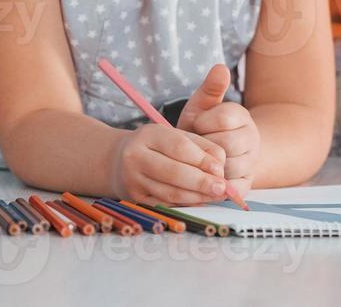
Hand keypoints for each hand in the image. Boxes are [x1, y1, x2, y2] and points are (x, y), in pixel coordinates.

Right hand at [110, 123, 228, 206]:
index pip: (179, 147)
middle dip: (202, 182)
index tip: (220, 169)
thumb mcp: (175, 136)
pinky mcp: (134, 199)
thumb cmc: (155, 146)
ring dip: (197, 197)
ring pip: (170, 192)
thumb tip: (220, 167)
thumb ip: (201, 147)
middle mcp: (136, 157)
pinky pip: (164, 204)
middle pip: (174, 172)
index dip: (202, 160)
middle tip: (222, 188)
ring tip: (216, 196)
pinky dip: (185, 205)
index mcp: (148, 135)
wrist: (118, 160)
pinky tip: (200, 203)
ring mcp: (133, 180)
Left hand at [176, 64, 261, 200]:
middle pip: (225, 145)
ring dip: (206, 167)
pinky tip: (201, 180)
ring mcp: (251, 163)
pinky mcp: (246, 185)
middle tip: (195, 146)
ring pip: (226, 168)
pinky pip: (230, 189)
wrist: (219, 154)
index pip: (223, 118)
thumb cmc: (204, 129)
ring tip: (197, 161)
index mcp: (242, 116)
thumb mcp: (203, 107)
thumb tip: (220, 67)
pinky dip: (213, 187)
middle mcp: (252, 139)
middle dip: (203, 147)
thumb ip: (210, 89)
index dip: (202, 123)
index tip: (196, 125)